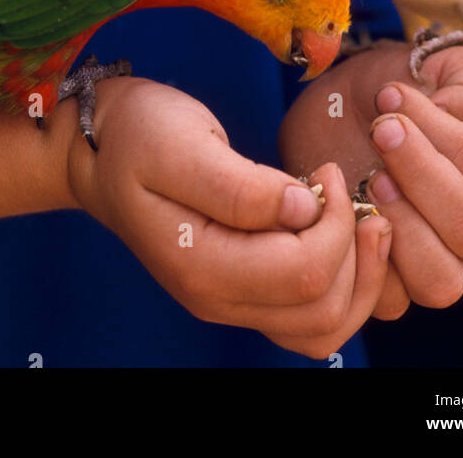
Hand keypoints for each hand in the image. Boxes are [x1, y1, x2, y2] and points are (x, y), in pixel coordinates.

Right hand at [65, 75, 392, 358]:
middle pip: (323, 309)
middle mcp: (217, 300)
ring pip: (326, 326)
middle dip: (353, 249)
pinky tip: (341, 235)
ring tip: (357, 215)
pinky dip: (343, 284)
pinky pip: (311, 318)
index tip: (325, 169)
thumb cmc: (140, 135)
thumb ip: (242, 188)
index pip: (304, 273)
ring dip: (358, 274)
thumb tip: (305, 209)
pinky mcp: (244, 292)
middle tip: (342, 187)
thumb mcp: (183, 144)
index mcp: (201, 267)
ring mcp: (231, 302)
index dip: (335, 223)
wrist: (105, 150)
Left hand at [277, 39, 462, 319]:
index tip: (390, 96)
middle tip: (379, 131)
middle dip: (419, 173)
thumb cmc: (398, 85)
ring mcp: (435, 259)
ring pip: (442, 280)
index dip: (438, 132)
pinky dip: (368, 262)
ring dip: (404, 228)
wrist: (338, 111)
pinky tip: (347, 211)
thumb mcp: (442, 64)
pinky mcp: (389, 282)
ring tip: (370, 180)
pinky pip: (392, 302)